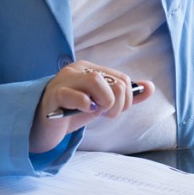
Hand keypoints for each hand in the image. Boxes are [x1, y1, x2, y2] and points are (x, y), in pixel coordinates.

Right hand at [29, 60, 155, 153]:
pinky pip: (74, 95)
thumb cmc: (72, 112)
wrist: (43, 125)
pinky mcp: (54, 95)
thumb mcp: (101, 104)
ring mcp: (64, 80)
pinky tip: (83, 110)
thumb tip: (150, 87)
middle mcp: (78, 69)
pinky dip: (84, 104)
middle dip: (117, 105)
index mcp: (91, 68)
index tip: (114, 111)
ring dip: (104, 103)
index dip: (127, 99)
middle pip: (114, 82)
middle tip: (106, 115)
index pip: (123, 80)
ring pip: (96, 81)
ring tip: (95, 112)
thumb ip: (125, 96)